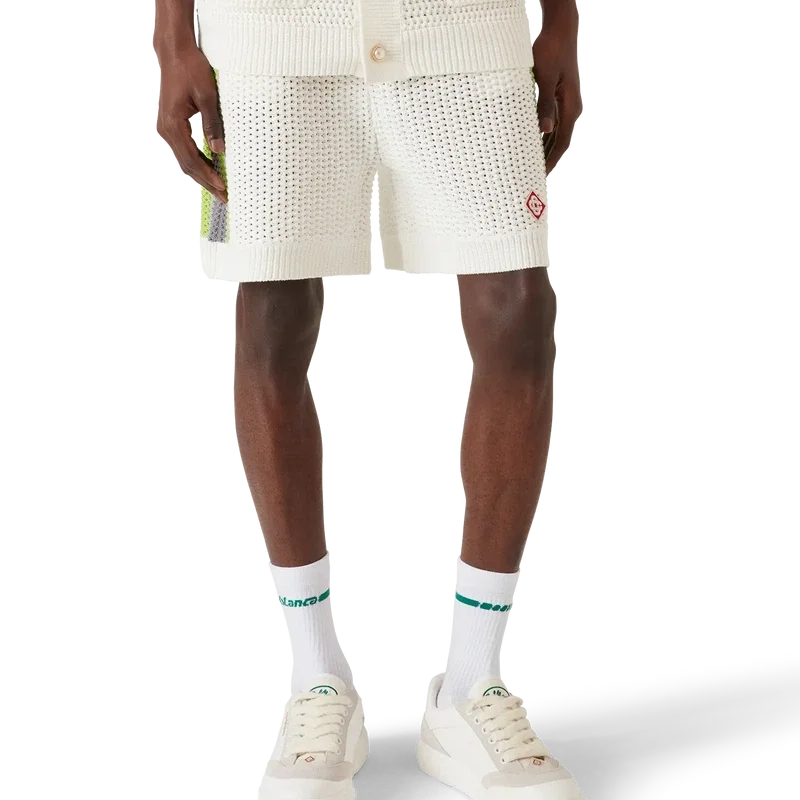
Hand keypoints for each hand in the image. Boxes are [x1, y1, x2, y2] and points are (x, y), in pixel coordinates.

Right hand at [154, 44, 227, 203]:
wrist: (176, 52)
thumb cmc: (192, 69)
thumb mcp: (207, 96)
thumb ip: (213, 124)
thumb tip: (220, 150)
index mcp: (173, 124)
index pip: (193, 159)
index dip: (208, 176)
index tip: (224, 187)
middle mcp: (166, 130)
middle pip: (187, 165)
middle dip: (206, 183)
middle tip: (224, 198)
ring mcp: (166, 128)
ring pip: (184, 160)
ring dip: (201, 176)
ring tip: (218, 189)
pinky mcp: (171, 125)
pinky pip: (184, 151)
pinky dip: (196, 164)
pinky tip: (208, 172)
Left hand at [533, 12, 583, 175]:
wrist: (558, 31)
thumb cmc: (549, 51)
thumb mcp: (542, 78)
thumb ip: (543, 104)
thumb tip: (544, 130)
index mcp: (569, 106)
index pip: (561, 142)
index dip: (551, 160)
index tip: (540, 176)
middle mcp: (569, 108)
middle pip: (557, 141)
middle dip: (545, 159)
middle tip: (530, 177)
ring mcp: (564, 104)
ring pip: (553, 134)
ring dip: (541, 149)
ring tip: (527, 165)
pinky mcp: (556, 98)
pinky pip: (549, 123)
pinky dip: (540, 135)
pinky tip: (528, 143)